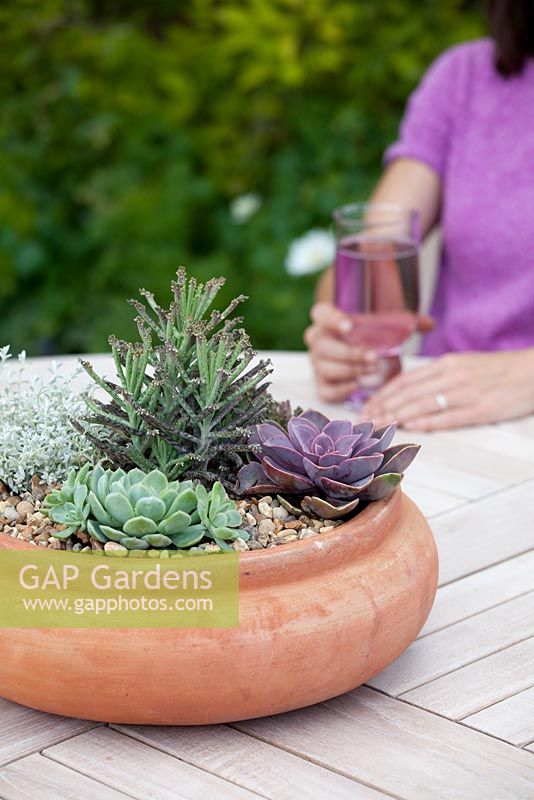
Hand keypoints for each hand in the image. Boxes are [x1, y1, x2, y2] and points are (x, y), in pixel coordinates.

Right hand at [304, 302, 434, 403]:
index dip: (332, 319)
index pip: (321, 313)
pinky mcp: (321, 383)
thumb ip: (406, 321)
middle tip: (374, 357)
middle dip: (349, 353)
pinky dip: (342, 389)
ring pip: (325, 367)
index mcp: (327, 318)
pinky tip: (360, 384)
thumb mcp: (385, 322)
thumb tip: (429, 324)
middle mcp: (317, 339)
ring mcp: (317, 362)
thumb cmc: (370, 333)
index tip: (350, 325)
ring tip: (373, 370)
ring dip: (350, 370)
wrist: (356, 349)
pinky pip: (325, 389)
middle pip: (323, 345)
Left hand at [361, 350, 533, 429]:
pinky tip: (411, 428)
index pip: (406, 380)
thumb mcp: (465, 365)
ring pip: (424, 404)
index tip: (366, 407)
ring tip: (379, 426)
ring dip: (398, 416)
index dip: (383, 394)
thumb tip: (410, 391)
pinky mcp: (482, 409)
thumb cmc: (498, 371)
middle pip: (409, 393)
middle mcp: (453, 376)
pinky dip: (429, 422)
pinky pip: (450, 416)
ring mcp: (467, 393)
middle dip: (383, 407)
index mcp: (447, 364)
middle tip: (364, 421)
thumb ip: (438, 377)